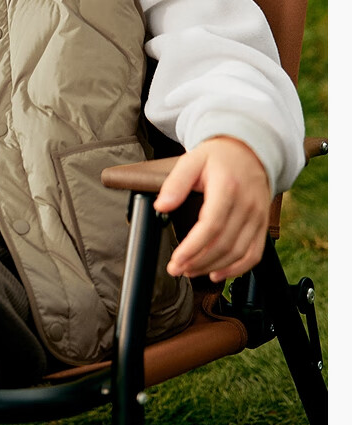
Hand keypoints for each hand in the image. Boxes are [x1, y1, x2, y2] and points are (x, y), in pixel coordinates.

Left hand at [153, 137, 270, 281]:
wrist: (249, 151)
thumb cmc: (219, 157)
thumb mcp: (192, 160)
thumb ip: (176, 183)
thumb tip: (162, 205)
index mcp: (227, 187)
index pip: (211, 226)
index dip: (193, 247)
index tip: (176, 259)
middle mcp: (246, 204)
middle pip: (224, 244)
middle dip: (198, 262)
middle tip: (177, 269)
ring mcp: (257, 216)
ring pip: (238, 253)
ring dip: (213, 267)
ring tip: (191, 270)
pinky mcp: (262, 224)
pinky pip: (254, 254)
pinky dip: (237, 269)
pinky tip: (217, 273)